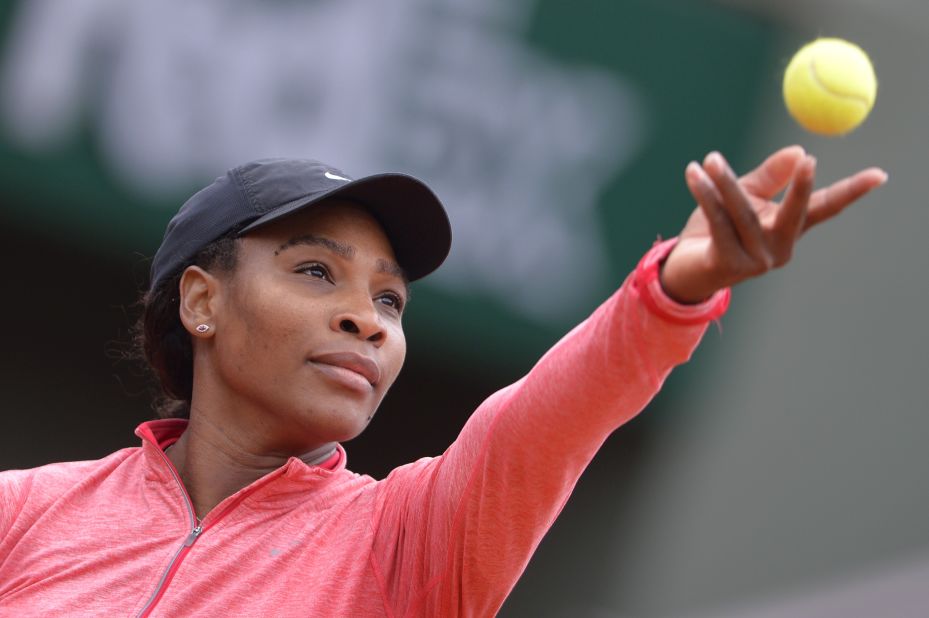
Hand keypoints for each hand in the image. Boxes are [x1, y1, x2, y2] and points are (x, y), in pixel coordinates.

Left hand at [659, 146, 887, 303]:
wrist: (684, 269)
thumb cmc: (716, 229)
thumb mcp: (744, 197)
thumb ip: (768, 177)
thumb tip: (799, 151)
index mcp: (789, 230)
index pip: (825, 208)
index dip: (851, 192)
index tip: (880, 175)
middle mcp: (779, 249)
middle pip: (793, 213)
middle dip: (801, 188)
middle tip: (809, 160)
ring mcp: (756, 261)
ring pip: (745, 212)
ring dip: (725, 181)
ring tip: (711, 159)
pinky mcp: (728, 264)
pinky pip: (719, 222)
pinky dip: (706, 195)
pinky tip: (695, 174)